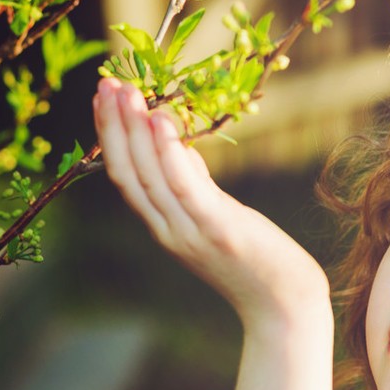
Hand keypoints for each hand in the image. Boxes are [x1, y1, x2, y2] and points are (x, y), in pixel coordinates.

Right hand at [93, 77, 329, 328]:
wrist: (285, 306)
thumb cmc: (259, 261)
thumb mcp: (220, 217)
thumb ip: (196, 186)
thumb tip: (177, 148)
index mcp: (166, 228)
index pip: (126, 178)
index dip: (110, 138)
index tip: (103, 98)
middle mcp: (169, 231)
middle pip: (128, 174)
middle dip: (113, 127)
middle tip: (104, 84)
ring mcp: (190, 232)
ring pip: (149, 178)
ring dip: (133, 132)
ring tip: (126, 92)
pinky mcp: (218, 230)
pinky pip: (185, 188)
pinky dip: (169, 154)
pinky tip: (162, 121)